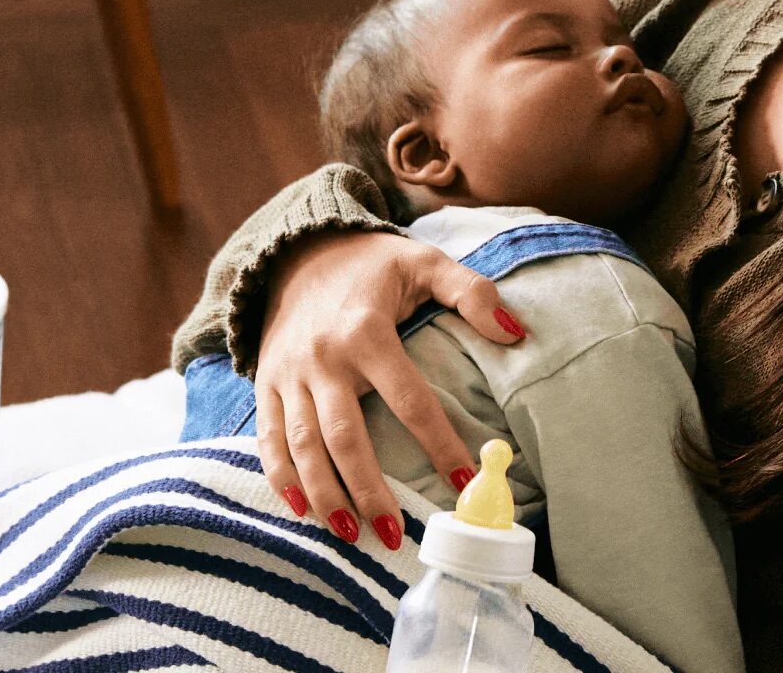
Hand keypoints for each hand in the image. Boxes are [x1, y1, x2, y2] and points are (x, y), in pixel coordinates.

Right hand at [253, 230, 525, 548]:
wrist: (298, 249)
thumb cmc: (371, 264)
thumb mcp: (425, 262)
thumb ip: (473, 293)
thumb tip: (516, 334)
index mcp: (366, 331)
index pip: (410, 399)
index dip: (439, 444)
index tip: (465, 483)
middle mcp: (323, 357)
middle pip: (345, 436)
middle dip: (368, 489)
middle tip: (393, 533)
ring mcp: (289, 373)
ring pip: (303, 444)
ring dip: (325, 493)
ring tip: (351, 534)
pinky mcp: (266, 382)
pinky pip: (269, 436)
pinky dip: (279, 475)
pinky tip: (299, 507)